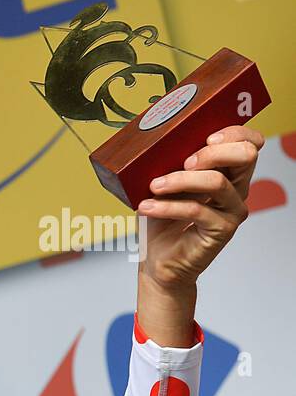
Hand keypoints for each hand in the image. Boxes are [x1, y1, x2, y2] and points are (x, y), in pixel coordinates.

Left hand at [138, 125, 263, 287]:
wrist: (158, 261)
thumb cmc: (162, 222)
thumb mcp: (164, 186)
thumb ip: (169, 166)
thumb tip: (154, 145)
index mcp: (227, 172)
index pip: (248, 143)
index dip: (233, 134)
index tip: (205, 138)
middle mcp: (237, 189)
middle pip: (245, 156)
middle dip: (211, 153)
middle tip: (183, 162)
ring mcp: (232, 209)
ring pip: (217, 182)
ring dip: (180, 180)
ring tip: (154, 186)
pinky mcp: (222, 229)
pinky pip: (196, 210)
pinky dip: (167, 207)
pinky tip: (147, 207)